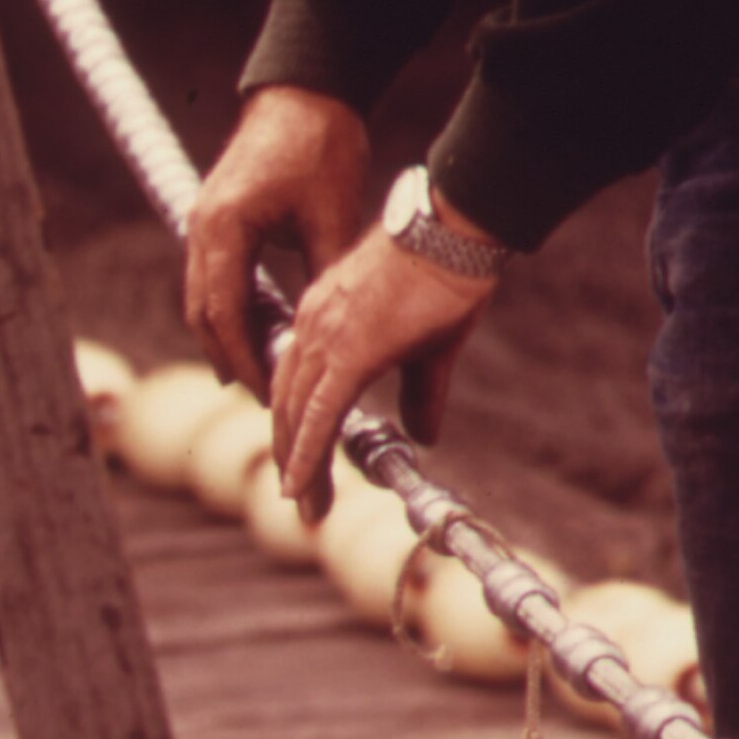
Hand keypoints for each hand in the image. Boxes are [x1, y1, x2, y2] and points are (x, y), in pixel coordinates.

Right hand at [184, 85, 368, 401]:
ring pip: (205, 295)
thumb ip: (327, 275)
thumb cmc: (322, 146)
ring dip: (230, 334)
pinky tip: (265, 326)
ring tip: (263, 372)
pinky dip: (235, 306)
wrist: (309, 90)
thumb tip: (337, 335)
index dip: (243, 358)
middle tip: (262, 397)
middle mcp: (203, 226)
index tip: (267, 394)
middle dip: (230, 356)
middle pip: (203, 311)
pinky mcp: (218, 215)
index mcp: (225, 226)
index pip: (224, 313)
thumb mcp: (332, 217)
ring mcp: (206, 219)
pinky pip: (216, 274)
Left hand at [270, 199, 494, 522]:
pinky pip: (319, 414)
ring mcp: (325, 336)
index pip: (297, 382)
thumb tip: (423, 437)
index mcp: (323, 317)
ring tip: (304, 505)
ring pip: (298, 414)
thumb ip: (420, 393)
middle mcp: (312, 326)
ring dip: (298, 463)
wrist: (450, 233)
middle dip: (292, 452)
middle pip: (288, 403)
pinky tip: (299, 486)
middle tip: (300, 496)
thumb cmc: (446, 277)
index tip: (300, 463)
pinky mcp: (348, 352)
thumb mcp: (430, 347)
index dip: (296, 425)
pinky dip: (306, 454)